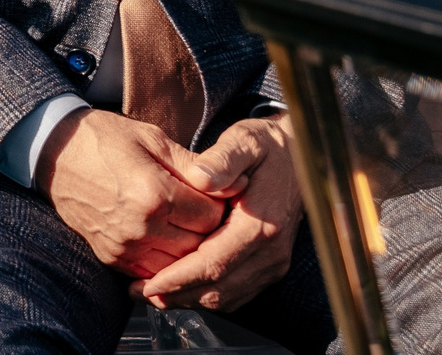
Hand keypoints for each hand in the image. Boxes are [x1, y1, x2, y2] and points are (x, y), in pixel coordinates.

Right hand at [40, 108, 228, 277]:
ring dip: (191, 248)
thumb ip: (195, 165)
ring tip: (191, 225)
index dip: (221, 203)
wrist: (54, 154)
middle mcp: (140, 227)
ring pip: (180, 264)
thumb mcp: (152, 138)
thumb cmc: (104, 139)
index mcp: (153, 192)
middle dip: (210, 229)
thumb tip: (236, 183)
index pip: (211, 215)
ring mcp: (124, 247)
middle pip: (200, 244)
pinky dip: (168, 262)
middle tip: (210, 210)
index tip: (220, 192)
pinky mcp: (112, 258)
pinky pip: (154, 274)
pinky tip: (169, 240)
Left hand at [138, 118, 304, 311]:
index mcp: (260, 226)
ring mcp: (272, 263)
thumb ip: (222, 159)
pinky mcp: (269, 267)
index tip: (148, 283)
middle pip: (219, 290)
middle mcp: (270, 253)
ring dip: (189, 299)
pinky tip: (181, 287)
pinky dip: (206, 295)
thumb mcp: (245, 141)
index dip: (179, 278)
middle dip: (177, 295)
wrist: (301, 158)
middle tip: (140, 292)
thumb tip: (199, 178)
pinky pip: (236, 293)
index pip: (214, 264)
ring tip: (152, 294)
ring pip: (227, 298)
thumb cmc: (267, 147)